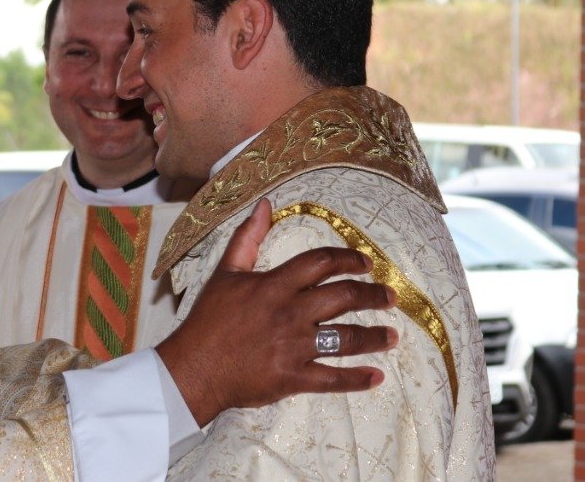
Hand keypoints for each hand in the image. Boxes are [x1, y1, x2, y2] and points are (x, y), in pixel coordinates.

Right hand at [155, 201, 397, 426]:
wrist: (192, 367)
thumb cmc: (208, 319)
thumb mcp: (226, 272)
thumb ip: (248, 237)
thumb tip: (265, 204)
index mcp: (275, 285)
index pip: (321, 263)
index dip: (348, 259)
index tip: (366, 263)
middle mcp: (290, 313)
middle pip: (343, 297)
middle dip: (372, 295)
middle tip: (390, 297)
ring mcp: (294, 347)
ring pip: (346, 338)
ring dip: (374, 337)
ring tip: (392, 336)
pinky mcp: (293, 377)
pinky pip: (332, 378)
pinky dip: (357, 380)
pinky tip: (376, 377)